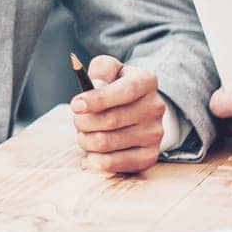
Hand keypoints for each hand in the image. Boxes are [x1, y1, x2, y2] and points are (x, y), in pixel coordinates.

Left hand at [70, 55, 165, 173]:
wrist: (136, 107)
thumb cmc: (114, 85)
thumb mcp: (108, 68)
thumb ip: (101, 70)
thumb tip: (97, 85)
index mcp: (146, 81)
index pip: (124, 91)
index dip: (97, 100)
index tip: (75, 106)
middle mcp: (155, 107)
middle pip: (112, 120)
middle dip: (84, 122)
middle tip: (77, 120)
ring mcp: (155, 133)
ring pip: (109, 142)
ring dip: (86, 140)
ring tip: (84, 134)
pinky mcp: (150, 155)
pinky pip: (118, 163)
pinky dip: (98, 160)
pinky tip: (91, 153)